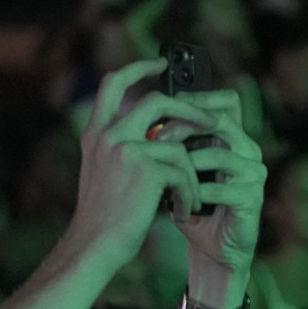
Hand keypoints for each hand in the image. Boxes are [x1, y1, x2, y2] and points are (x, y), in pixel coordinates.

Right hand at [65, 60, 215, 272]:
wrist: (95, 246)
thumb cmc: (105, 219)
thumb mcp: (105, 175)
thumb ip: (124, 151)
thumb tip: (161, 137)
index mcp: (96, 133)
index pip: (114, 83)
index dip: (138, 68)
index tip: (158, 63)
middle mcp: (109, 135)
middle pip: (158, 101)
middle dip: (191, 108)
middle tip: (212, 121)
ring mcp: (126, 149)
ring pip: (179, 145)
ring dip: (192, 174)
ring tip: (190, 199)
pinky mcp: (146, 168)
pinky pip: (184, 171)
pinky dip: (189, 193)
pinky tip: (183, 212)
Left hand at [165, 89, 265, 306]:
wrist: (211, 249)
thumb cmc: (193, 206)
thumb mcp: (180, 170)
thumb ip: (174, 143)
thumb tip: (145, 116)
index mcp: (234, 138)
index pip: (226, 101)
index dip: (199, 96)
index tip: (168, 103)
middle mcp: (249, 150)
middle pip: (221, 121)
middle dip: (185, 126)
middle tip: (157, 138)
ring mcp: (254, 174)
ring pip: (220, 154)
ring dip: (187, 164)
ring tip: (164, 172)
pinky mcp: (252, 199)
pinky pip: (221, 189)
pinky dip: (195, 195)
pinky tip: (177, 201)